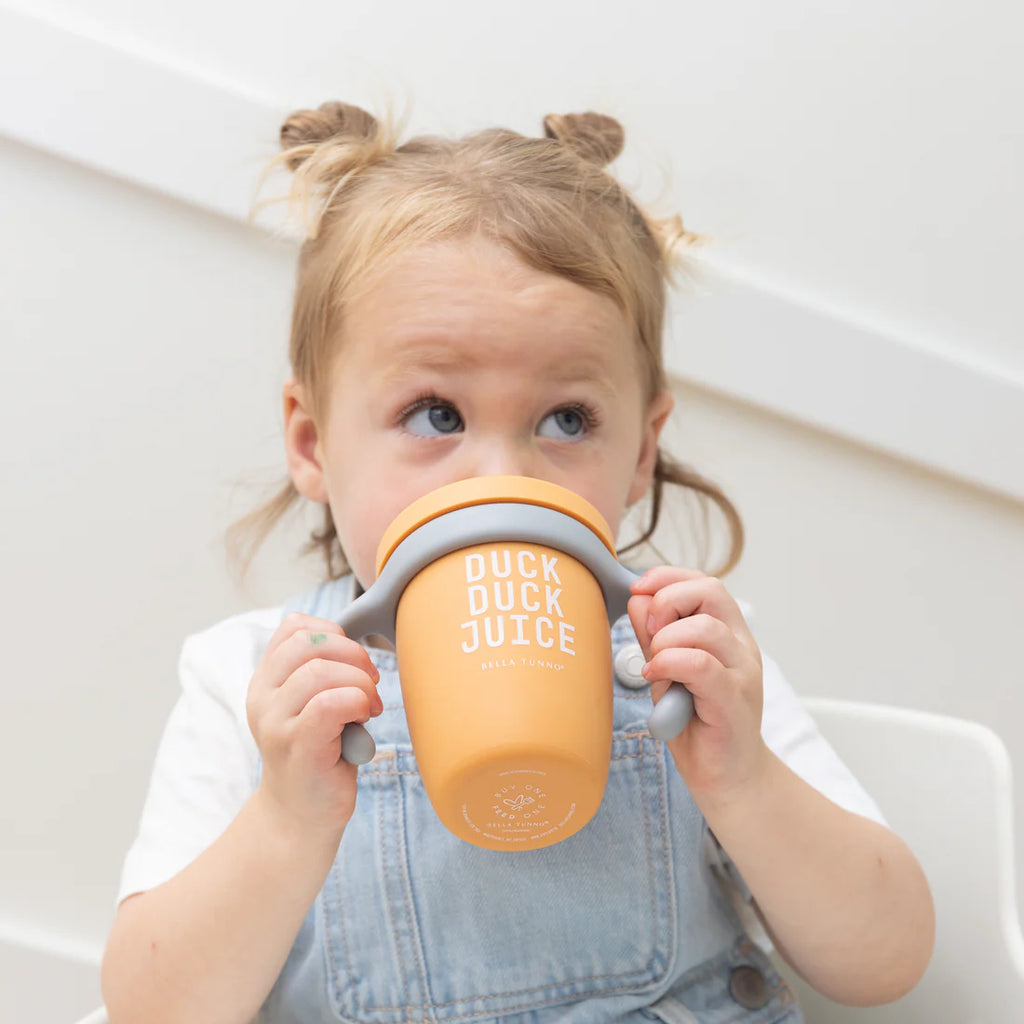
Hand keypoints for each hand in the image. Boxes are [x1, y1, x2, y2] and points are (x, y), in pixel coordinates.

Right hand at [246, 613, 381, 834]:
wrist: (300, 816)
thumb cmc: (319, 754)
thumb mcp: (312, 704)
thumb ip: (322, 671)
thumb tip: (357, 647)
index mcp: (266, 680)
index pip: (293, 627)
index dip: (333, 632)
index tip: (353, 660)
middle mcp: (262, 697)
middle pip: (308, 643)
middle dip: (352, 654)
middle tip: (371, 682)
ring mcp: (275, 722)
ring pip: (319, 672)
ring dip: (359, 682)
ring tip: (369, 706)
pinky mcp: (296, 745)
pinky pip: (329, 704)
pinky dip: (357, 702)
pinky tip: (365, 719)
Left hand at [628, 567, 768, 803]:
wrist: (726, 777)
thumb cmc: (697, 724)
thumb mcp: (666, 671)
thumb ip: (654, 636)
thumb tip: (637, 598)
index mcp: (727, 634)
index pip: (705, 582)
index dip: (668, 577)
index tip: (639, 589)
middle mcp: (741, 647)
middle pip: (711, 591)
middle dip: (667, 601)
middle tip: (650, 634)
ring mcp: (742, 672)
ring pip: (704, 628)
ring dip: (666, 641)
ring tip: (654, 665)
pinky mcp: (734, 700)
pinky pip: (701, 665)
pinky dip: (670, 663)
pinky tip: (655, 676)